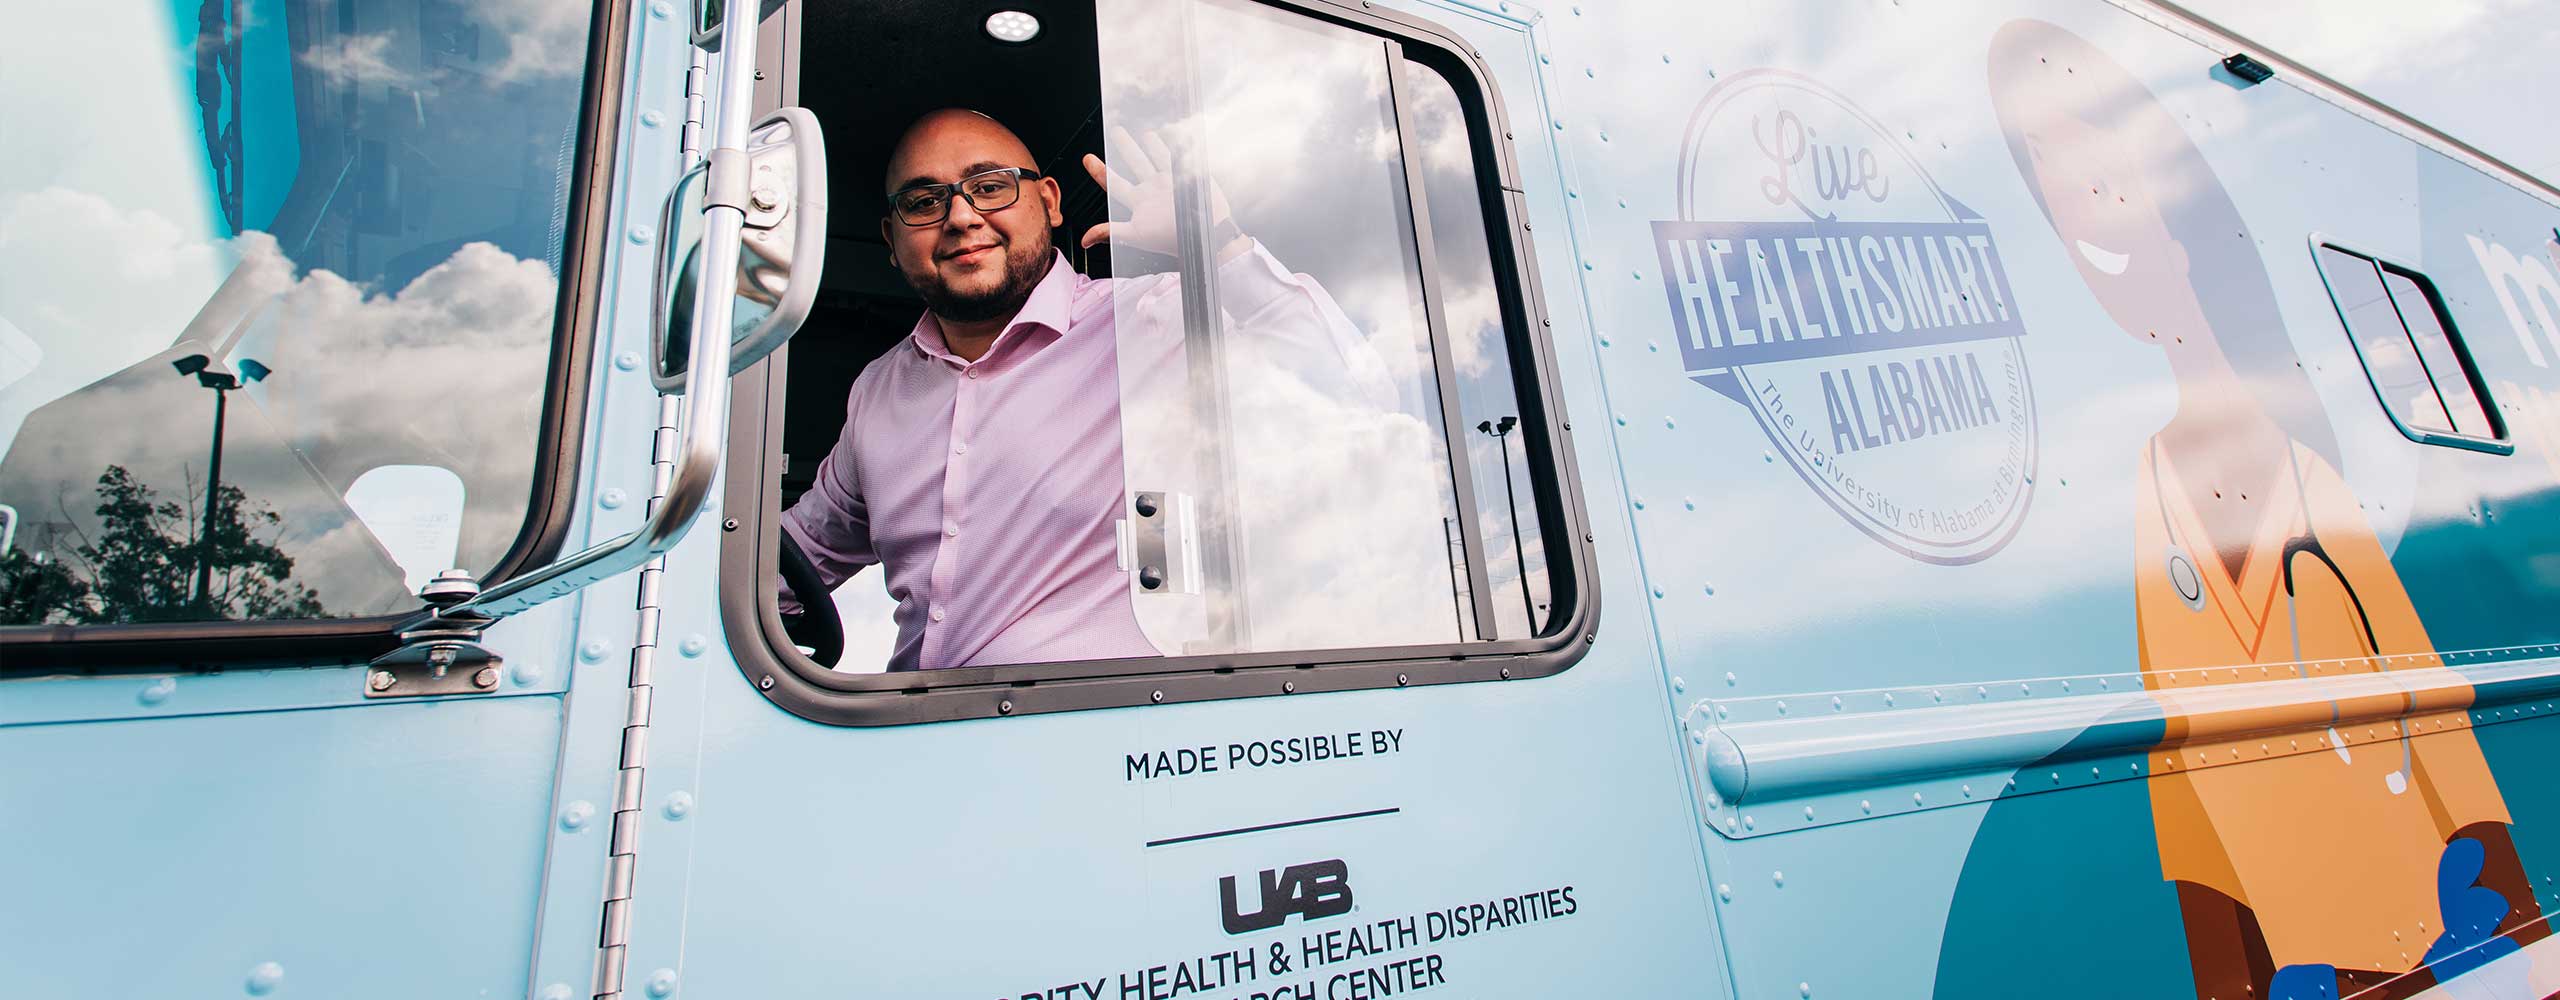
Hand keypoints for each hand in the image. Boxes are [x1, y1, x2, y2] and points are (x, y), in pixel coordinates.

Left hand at [1079, 126, 1244, 258]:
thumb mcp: (1135, 235)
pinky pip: (1178, 156)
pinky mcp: (1188, 177)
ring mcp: (1170, 182)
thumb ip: (1111, 232)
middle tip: (1116, 131)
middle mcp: (1153, 190)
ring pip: (1157, 157)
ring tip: (1145, 133)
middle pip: (1135, 163)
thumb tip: (1084, 241)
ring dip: (1151, 144)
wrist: (1202, 235)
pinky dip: (1174, 145)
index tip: (1086, 158)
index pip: (1114, 182)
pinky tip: (1172, 132)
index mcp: (1139, 201)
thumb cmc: (1169, 238)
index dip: (1100, 171)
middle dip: (1126, 147)